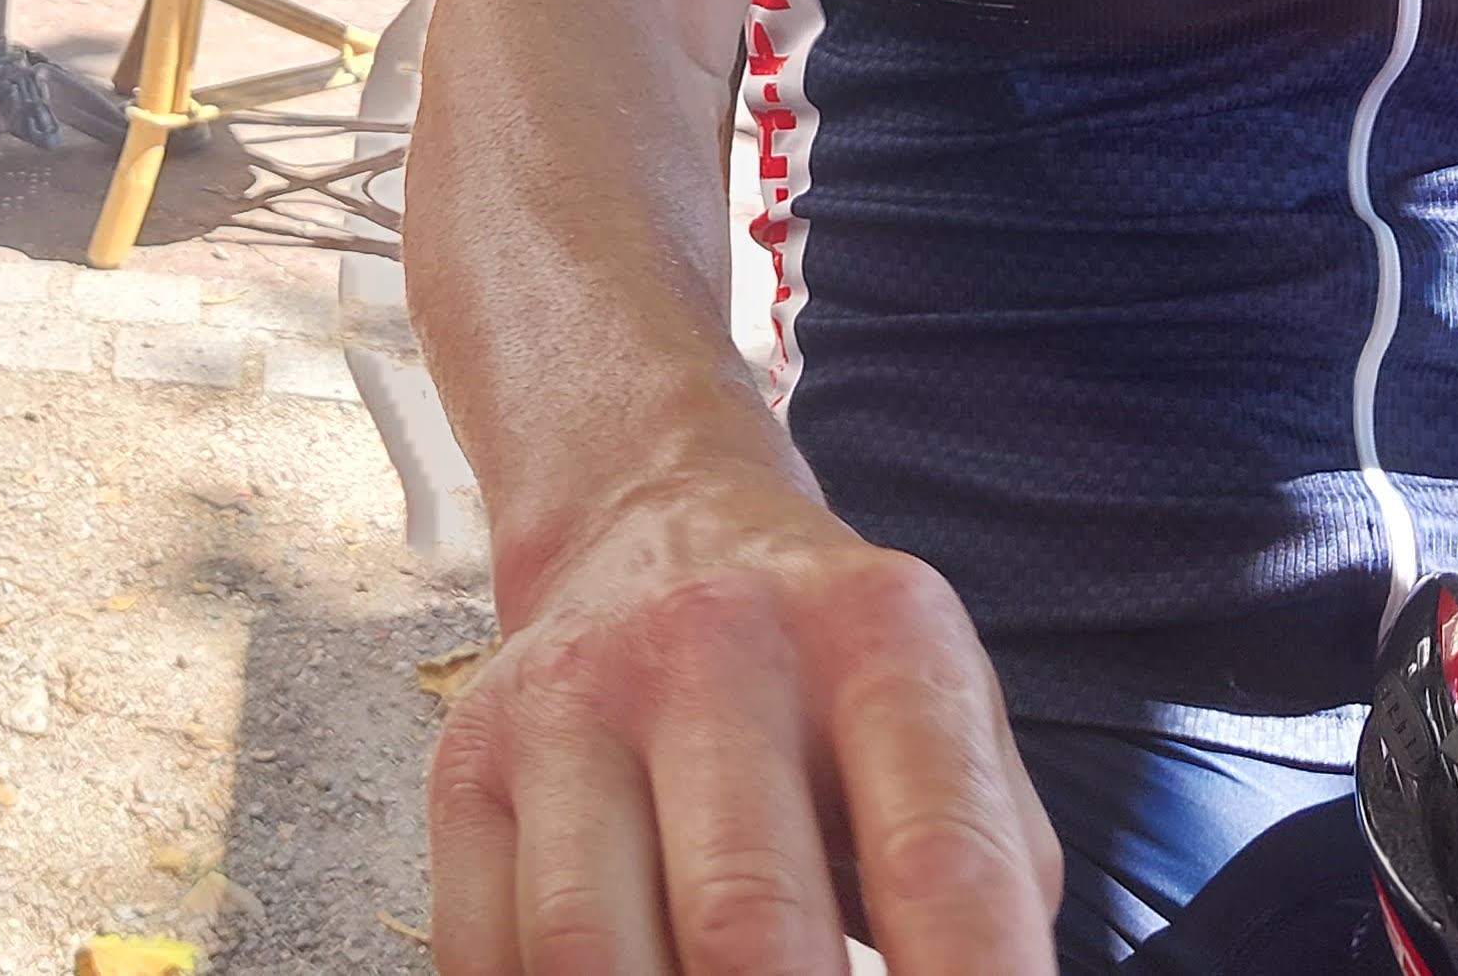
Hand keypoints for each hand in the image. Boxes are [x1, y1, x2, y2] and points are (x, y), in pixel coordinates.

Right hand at [429, 459, 1056, 975]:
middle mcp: (714, 646)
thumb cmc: (828, 677)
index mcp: (876, 640)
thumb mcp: (953, 725)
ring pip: (587, 952)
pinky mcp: (469, 760)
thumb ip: (988, 881)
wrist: (654, 523)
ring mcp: (572, 699)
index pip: (943, 866)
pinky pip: (483, 952)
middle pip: (745, 927)